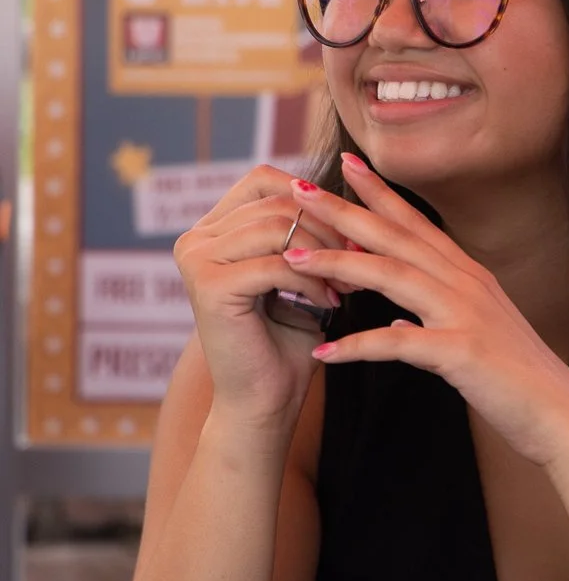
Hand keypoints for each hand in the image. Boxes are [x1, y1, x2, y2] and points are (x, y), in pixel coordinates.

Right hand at [173, 164, 343, 420]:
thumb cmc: (286, 338)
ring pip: (278, 228)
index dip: (313, 198)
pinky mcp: (209, 287)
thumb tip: (339, 191)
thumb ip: (303, 229)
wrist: (266, 400)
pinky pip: (277, 263)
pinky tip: (330, 302)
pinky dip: (313, 280)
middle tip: (361, 261)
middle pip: (276, 202)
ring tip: (347, 284)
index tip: (351, 229)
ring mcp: (196, 259)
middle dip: (328, 230)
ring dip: (325, 254)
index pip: (264, 180)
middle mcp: (195, 239)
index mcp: (212, 229)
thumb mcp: (297, 270)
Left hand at [279, 156, 568, 466]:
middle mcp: (466, 283)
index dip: (379, 192)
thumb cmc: (517, 381)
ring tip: (290, 258)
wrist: (562, 415)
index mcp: (468, 275)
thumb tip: (398, 323)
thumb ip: (435, 322)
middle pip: (395, 236)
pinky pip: (398, 344)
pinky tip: (323, 352)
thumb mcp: (472, 338)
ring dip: (338, 263)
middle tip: (299, 187)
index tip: (344, 164)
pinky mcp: (462, 352)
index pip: (415, 223)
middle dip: (345, 209)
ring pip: (392, 275)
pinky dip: (358, 346)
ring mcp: (465, 314)